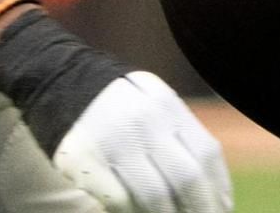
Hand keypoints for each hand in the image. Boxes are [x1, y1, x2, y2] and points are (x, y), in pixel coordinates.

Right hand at [0, 10, 231, 211]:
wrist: (57, 79)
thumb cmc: (115, 100)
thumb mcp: (154, 103)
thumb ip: (180, 135)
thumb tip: (211, 186)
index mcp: (167, 106)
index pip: (206, 155)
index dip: (218, 189)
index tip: (222, 210)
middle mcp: (145, 123)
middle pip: (185, 179)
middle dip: (199, 209)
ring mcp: (115, 142)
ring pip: (154, 196)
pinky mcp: (87, 161)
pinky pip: (119, 200)